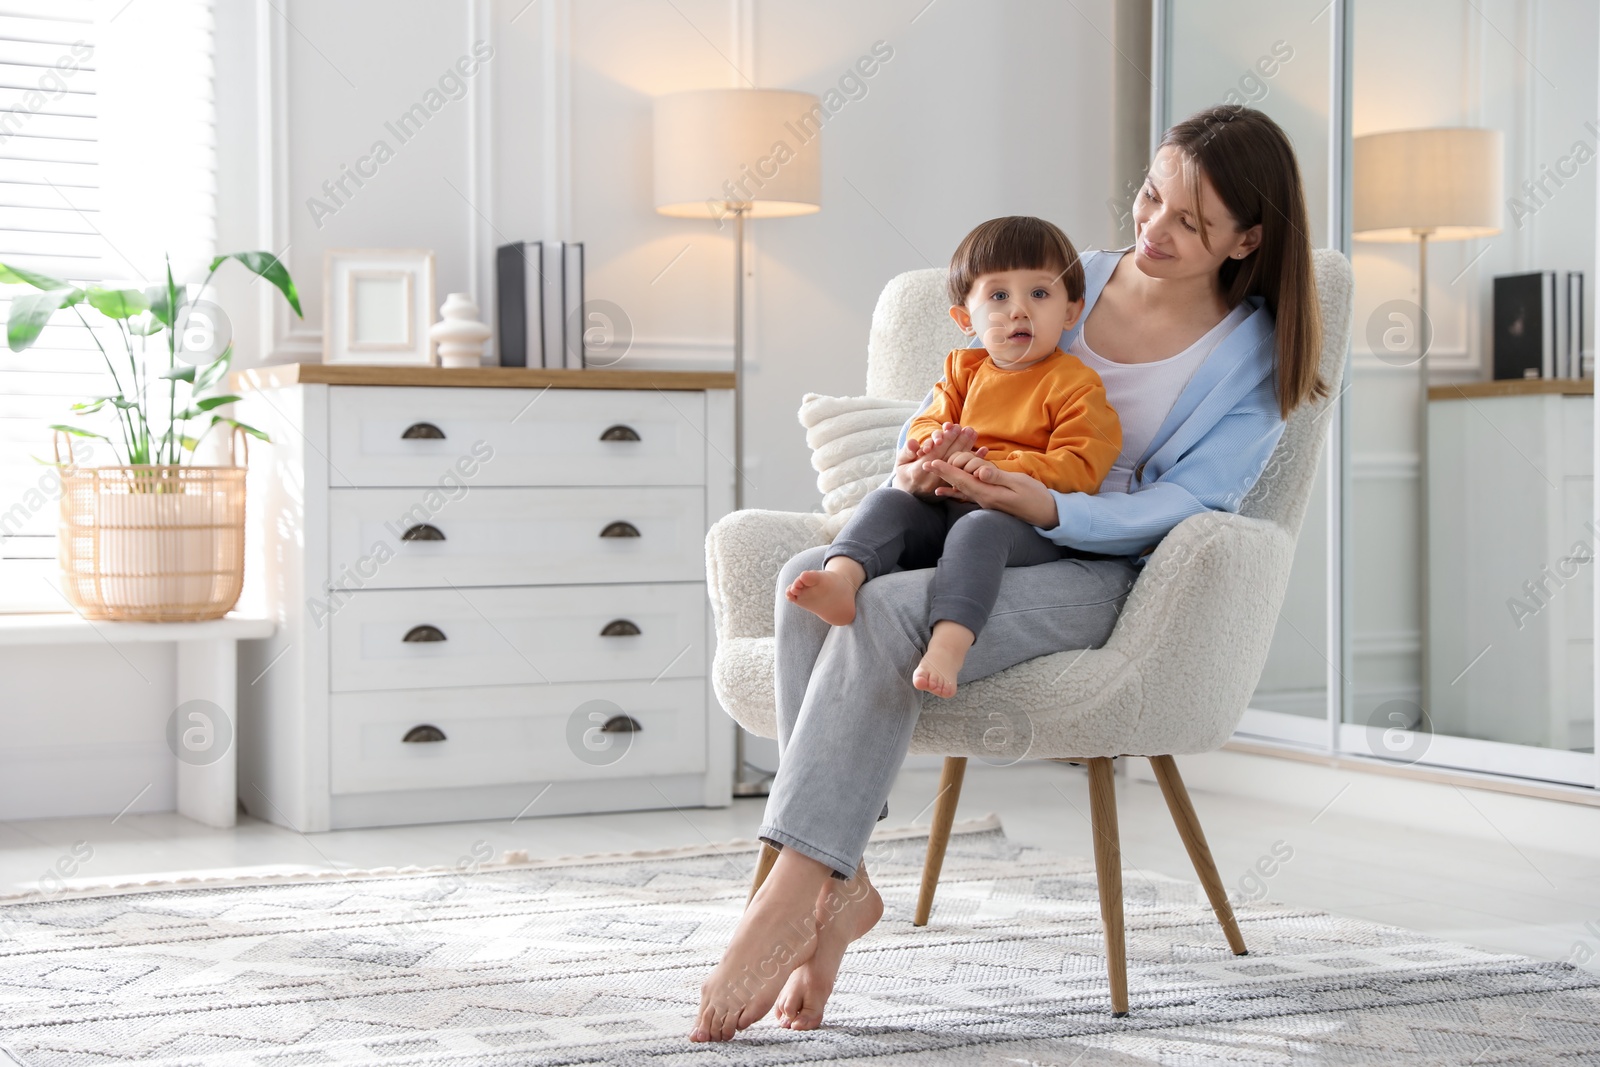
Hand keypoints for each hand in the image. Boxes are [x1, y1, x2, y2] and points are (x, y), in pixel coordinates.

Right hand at [892, 423, 987, 496]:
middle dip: (958, 442)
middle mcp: (931, 481)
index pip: (934, 454)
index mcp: (917, 473)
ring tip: (974, 434)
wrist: (910, 494)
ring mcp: (942, 485)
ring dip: (967, 448)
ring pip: (957, 465)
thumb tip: (914, 443)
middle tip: (967, 429)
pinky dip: (974, 461)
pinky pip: (964, 472)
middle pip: (948, 458)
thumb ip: (907, 452)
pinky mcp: (950, 487)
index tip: (953, 427)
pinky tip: (984, 451)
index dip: (944, 441)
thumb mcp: (901, 463)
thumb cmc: (905, 473)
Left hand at [925, 457, 1059, 527]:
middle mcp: (982, 499)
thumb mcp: (1018, 483)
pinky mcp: (988, 500)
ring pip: (961, 486)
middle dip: (945, 470)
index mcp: (988, 493)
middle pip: (958, 482)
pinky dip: (953, 490)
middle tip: (933, 459)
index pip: (962, 480)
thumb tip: (980, 471)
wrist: (1045, 514)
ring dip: (947, 476)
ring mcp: (984, 501)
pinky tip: (940, 491)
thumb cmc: (1035, 496)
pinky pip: (966, 494)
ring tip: (932, 467)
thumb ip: (998, 477)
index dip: (945, 470)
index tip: (930, 462)